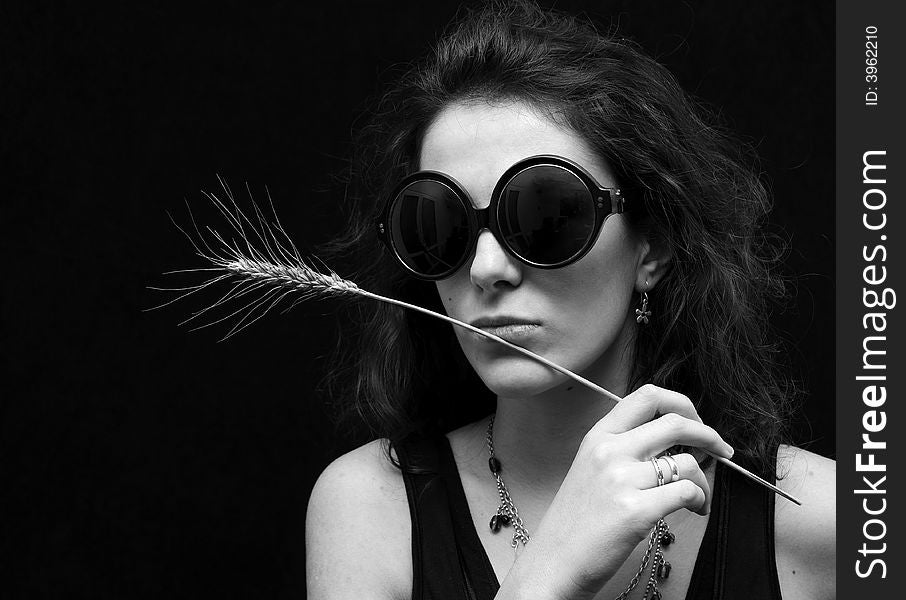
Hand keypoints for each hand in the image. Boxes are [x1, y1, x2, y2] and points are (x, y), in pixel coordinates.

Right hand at [500, 384, 733, 599]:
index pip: (647, 396)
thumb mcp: (590, 467)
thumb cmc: (576, 521)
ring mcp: (621, 479)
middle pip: (676, 422)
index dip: (681, 403)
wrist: (554, 561)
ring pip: (688, 462)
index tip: (696, 420)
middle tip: (721, 450)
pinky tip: (695, 510)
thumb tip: (674, 442)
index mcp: (598, 436)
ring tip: (699, 497)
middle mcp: (609, 451)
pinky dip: (701, 500)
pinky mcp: (636, 511)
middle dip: (709, 435)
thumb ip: (623, 447)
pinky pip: (687, 493)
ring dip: (705, 480)